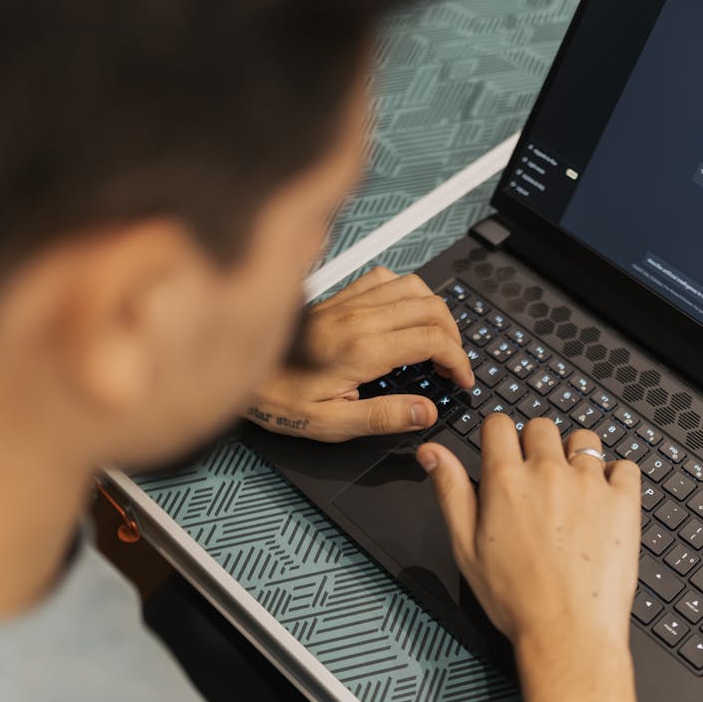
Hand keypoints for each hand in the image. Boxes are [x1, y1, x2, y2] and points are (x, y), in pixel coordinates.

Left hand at [245, 266, 472, 441]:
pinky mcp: (339, 297)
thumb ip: (382, 417)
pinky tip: (404, 313)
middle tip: (451, 365)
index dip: (458, 360)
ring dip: (436, 311)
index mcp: (361, 351)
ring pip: (414, 286)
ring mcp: (349, 303)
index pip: (432, 340)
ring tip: (436, 340)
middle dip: (454, 336)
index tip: (461, 380)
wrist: (241, 373)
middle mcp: (359, 319)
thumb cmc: (278, 401)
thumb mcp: (330, 424)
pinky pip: (385, 277)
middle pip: (431, 308)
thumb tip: (425, 412)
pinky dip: (407, 291)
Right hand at [418, 415, 650, 701]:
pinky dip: (616, 477)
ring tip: (572, 489)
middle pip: (542, 426)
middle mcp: (548, 473)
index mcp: (506, 481)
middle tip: (536, 479)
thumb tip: (432, 452)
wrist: (568, 633)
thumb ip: (450, 491)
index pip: (500, 424)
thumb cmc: (516, 599)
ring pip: (584, 439)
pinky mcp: (623, 502)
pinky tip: (603, 501)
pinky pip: (625, 466)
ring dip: (576, 456)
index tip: (503, 451)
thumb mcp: (465, 547)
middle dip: (535, 445)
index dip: (498, 436)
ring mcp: (590, 484)